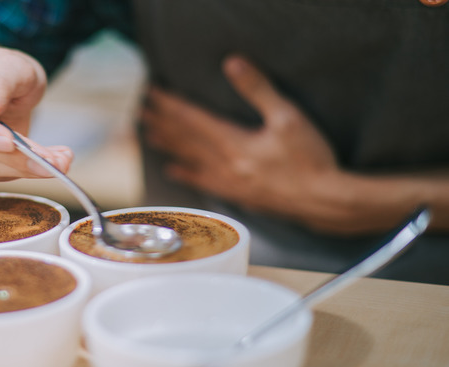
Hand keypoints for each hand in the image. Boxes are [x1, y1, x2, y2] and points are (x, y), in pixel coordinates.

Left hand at [141, 55, 361, 232]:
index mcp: (234, 144)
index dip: (170, 105)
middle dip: (162, 124)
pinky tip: (174, 171)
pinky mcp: (238, 195)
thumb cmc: (311, 160)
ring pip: (189, 160)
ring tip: (148, 136)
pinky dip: (186, 174)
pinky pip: (203, 181)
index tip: (152, 95)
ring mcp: (229, 182)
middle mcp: (224, 164)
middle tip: (141, 113)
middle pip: (185, 140)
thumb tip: (233, 64)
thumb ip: (258, 90)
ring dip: (168, 146)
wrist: (325, 202)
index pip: (192, 120)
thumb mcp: (288, 117)